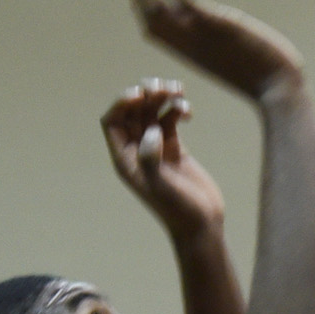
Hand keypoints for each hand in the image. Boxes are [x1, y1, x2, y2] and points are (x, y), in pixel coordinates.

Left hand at [101, 79, 226, 240]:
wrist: (202, 224)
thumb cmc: (179, 210)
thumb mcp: (162, 186)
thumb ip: (151, 158)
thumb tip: (152, 130)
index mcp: (125, 159)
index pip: (112, 121)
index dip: (122, 103)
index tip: (140, 96)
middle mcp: (137, 150)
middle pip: (131, 111)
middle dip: (145, 95)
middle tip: (163, 89)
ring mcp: (156, 147)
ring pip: (151, 111)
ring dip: (162, 97)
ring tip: (178, 90)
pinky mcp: (175, 147)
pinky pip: (170, 119)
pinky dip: (177, 109)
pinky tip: (189, 113)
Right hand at [116, 0, 305, 101]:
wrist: (279, 90)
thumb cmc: (262, 76)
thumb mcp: (232, 58)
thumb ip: (219, 44)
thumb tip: (226, 34)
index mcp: (189, 52)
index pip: (153, 27)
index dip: (139, 3)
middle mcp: (188, 45)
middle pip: (147, 12)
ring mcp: (199, 35)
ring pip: (157, 5)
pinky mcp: (215, 26)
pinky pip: (186, 1)